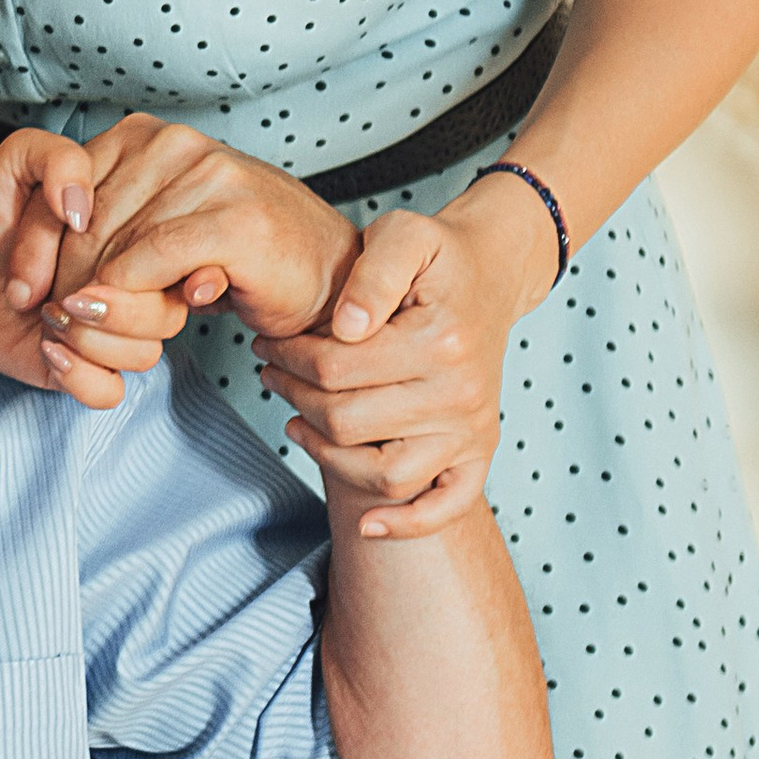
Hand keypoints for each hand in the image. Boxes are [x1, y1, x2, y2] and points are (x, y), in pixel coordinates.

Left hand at [0, 127, 188, 407]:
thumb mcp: (18, 161)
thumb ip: (57, 159)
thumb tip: (83, 209)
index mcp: (129, 237)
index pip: (173, 259)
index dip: (148, 264)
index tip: (108, 259)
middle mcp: (124, 284)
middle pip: (168, 315)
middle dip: (113, 306)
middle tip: (62, 291)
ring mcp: (103, 328)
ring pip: (145, 355)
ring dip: (93, 339)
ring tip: (48, 314)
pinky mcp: (77, 366)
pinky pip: (110, 391)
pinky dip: (82, 376)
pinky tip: (47, 347)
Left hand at [40, 117, 359, 343]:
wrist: (325, 268)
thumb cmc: (235, 252)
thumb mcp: (155, 223)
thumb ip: (105, 224)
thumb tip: (50, 259)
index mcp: (143, 134)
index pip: (59, 192)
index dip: (33, 249)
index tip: (26, 295)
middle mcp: (173, 144)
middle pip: (82, 224)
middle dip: (64, 282)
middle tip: (64, 324)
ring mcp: (209, 175)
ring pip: (115, 246)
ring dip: (100, 298)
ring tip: (101, 327)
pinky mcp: (235, 220)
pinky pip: (154, 260)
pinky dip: (135, 293)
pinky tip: (145, 314)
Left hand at [248, 178, 549, 540]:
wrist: (490, 272)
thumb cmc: (439, 255)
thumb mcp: (404, 234)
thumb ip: (372, 275)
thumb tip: (344, 328)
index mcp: (440, 341)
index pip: (336, 368)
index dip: (288, 355)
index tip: (268, 340)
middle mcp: (462, 393)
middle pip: (347, 421)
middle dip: (293, 395)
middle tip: (271, 371)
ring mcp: (472, 428)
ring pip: (384, 472)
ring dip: (325, 453)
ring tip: (295, 419)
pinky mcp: (479, 450)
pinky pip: (445, 504)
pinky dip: (408, 522)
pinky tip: (369, 525)